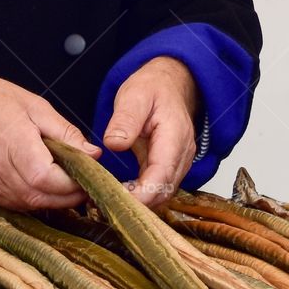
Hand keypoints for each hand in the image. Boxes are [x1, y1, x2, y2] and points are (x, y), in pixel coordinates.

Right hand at [0, 62, 100, 209]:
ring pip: (30, 204)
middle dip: (68, 196)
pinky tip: (43, 187)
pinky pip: (16, 204)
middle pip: (40, 197)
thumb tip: (93, 154)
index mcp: (13, 142)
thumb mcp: (36, 106)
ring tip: (67, 185)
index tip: (89, 177)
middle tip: (85, 185)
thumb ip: (66, 133)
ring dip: (53, 200)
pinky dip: (35, 199)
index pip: (47, 178)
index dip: (72, 184)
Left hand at [103, 56, 199, 204]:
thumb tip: (114, 143)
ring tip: (110, 200)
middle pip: (165, 190)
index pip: (162, 174)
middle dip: (139, 203)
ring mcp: (178, 162)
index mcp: (174, 135)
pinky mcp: (170, 167)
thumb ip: (125, 120)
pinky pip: (160, 188)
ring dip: (140, 202)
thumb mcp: (134, 96)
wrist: (169, 85)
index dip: (143, 192)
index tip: (120, 200)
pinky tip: (122, 194)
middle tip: (106, 203)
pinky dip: (143, 195)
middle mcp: (182, 154)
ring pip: (163, 193)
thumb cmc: (153, 89)